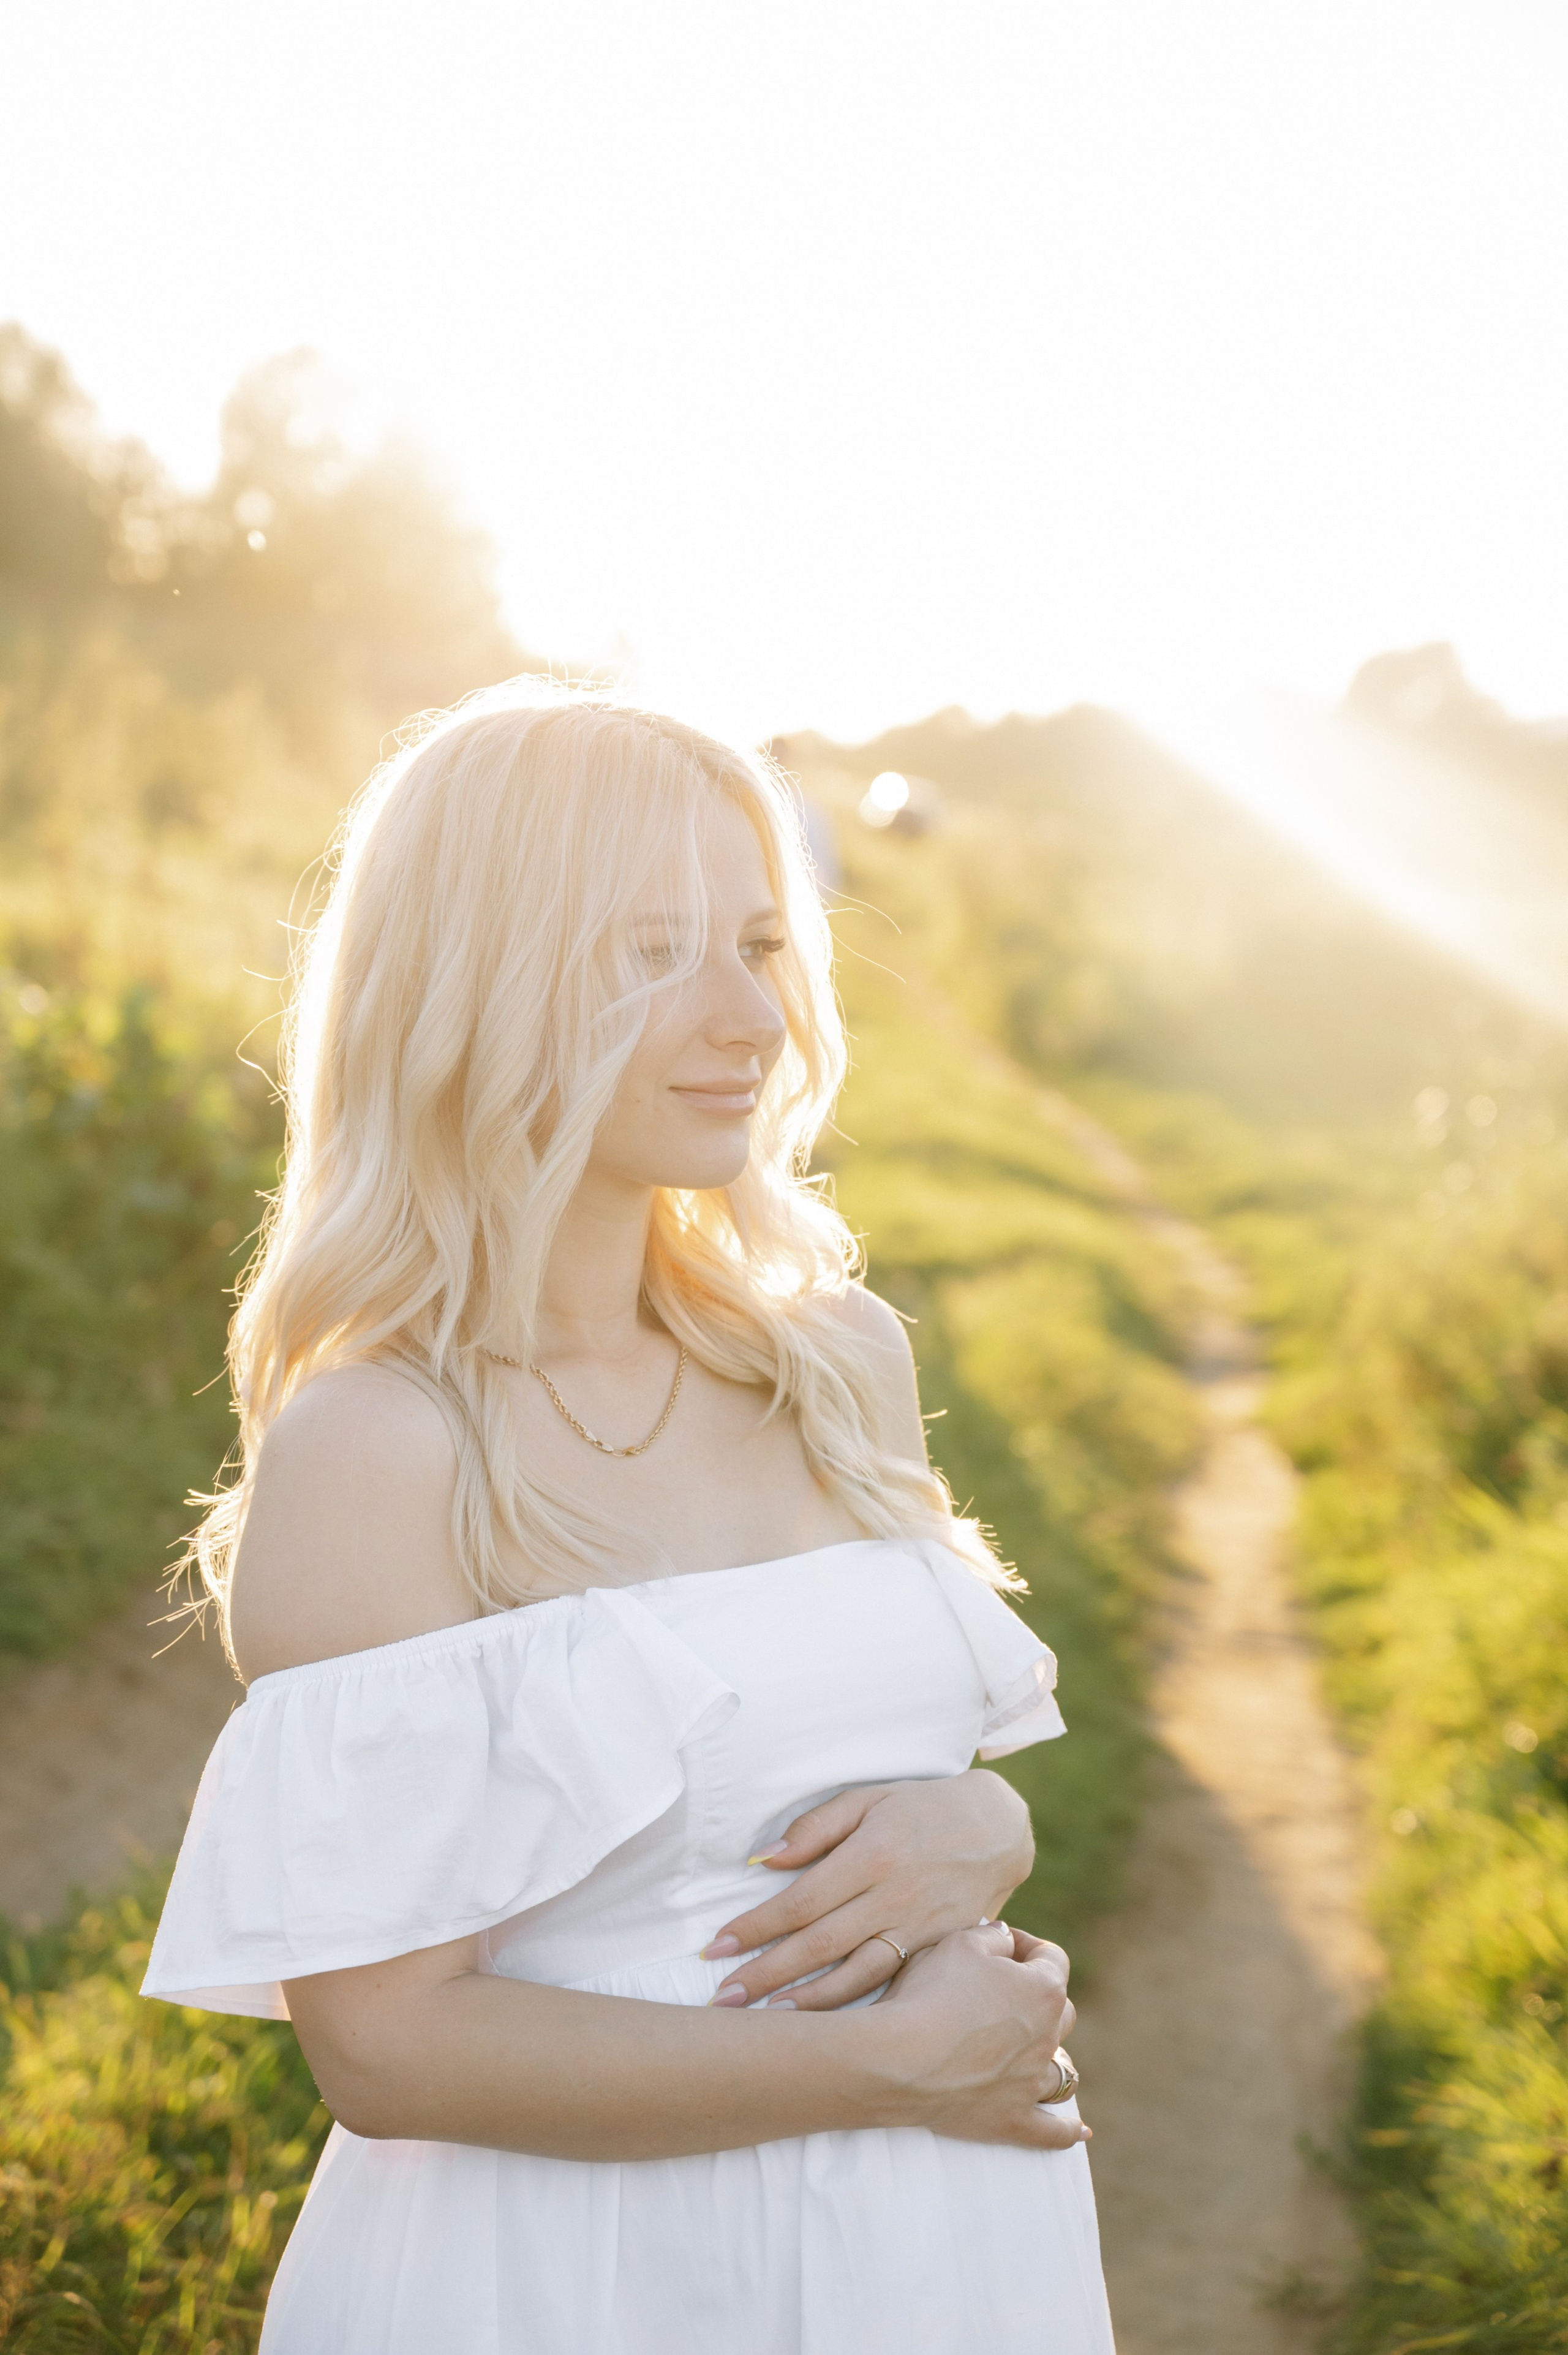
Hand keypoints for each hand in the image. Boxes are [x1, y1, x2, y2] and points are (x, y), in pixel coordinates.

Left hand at [701, 1771, 1033, 2010]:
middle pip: (819, 1946)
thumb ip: (816, 1827)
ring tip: (765, 2022)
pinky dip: (856, 2007)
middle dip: (766, 1975)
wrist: (998, 1828)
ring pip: (854, 1976)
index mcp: (870, 1855)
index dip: (755, 1928)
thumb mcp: (868, 1799)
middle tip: (723, 2000)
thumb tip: (765, 1860)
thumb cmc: (922, 1807)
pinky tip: (827, 2025)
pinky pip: (891, 1984)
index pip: (800, 1902)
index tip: (716, 1948)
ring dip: (807, 2004)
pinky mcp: (938, 1950)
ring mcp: (918, 1929)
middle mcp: (893, 1897)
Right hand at [879, 1921, 1088, 2150]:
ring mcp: (1031, 2083)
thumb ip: (992, 1937)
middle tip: (1004, 1992)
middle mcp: (1046, 2037)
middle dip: (1040, 1997)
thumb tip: (1005, 1941)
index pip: (1051, 1958)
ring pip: (1062, 2069)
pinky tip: (1079, 2131)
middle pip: (1062, 2012)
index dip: (1025, 1945)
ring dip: (1053, 2057)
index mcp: (1042, 1990)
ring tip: (1036, 2052)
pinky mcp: (1012, 2120)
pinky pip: (1050, 2131)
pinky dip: (1065, 2131)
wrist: (902, 2058)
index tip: (999, 1943)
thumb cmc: (931, 1993)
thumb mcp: (960, 1941)